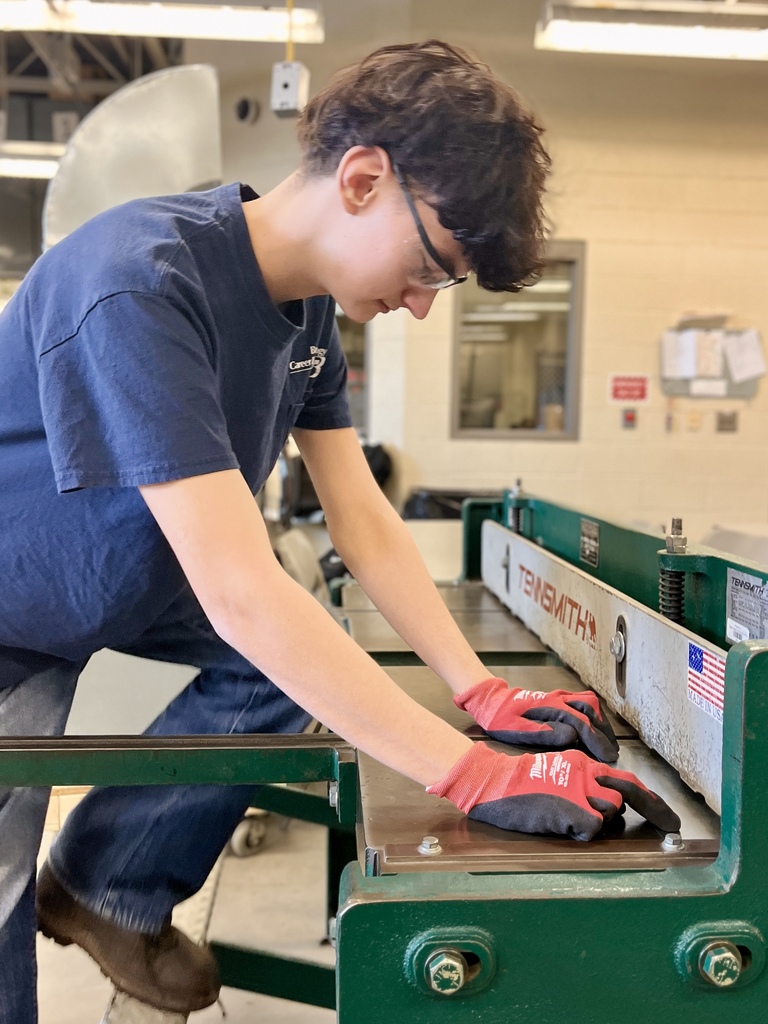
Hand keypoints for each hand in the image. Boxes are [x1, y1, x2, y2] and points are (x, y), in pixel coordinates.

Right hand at [427, 741, 680, 841]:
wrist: (493, 782)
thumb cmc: (518, 782)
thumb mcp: (555, 773)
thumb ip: (581, 782)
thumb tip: (605, 803)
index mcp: (583, 762)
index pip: (626, 779)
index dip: (651, 800)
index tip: (668, 817)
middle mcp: (587, 772)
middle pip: (626, 795)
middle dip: (647, 812)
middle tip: (670, 827)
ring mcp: (581, 790)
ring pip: (609, 813)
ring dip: (595, 820)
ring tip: (569, 818)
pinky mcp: (573, 809)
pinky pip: (592, 828)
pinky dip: (581, 831)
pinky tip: (562, 825)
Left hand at [455, 677, 618, 762]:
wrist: (492, 701)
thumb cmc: (503, 719)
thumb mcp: (519, 731)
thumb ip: (547, 733)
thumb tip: (573, 736)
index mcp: (551, 709)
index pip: (583, 724)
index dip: (597, 741)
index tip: (607, 757)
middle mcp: (558, 699)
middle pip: (591, 710)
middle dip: (604, 732)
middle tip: (612, 751)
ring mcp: (558, 695)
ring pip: (588, 702)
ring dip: (601, 721)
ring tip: (608, 740)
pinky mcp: (556, 696)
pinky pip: (581, 699)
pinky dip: (593, 712)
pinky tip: (595, 724)